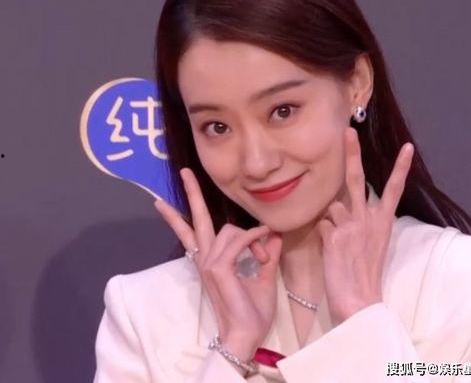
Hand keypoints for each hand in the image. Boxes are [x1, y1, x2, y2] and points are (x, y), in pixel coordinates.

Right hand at [153, 167, 282, 358]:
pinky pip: (237, 240)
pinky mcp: (217, 268)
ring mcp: (209, 263)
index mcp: (210, 260)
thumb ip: (267, 253)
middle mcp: (205, 258)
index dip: (176, 216)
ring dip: (251, 237)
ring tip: (262, 255)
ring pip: (228, 230)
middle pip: (196, 219)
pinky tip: (262, 248)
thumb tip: (274, 233)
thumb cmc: (251, 309)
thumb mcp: (263, 275)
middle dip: (191, 193)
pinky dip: (253, 239)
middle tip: (184, 172)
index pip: (191, 232)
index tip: (161, 203)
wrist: (246, 333)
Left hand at [317, 127, 413, 323]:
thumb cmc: (363, 273)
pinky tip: (330, 250)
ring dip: (330, 219)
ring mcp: (351, 226)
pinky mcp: (334, 235)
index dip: (400, 169)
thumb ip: (356, 221)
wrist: (358, 300)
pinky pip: (321, 224)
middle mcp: (368, 220)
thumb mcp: (369, 244)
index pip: (393, 191)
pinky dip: (322, 234)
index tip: (407, 148)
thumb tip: (337, 208)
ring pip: (331, 206)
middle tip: (348, 131)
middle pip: (357, 180)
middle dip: (352, 154)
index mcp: (382, 222)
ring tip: (338, 243)